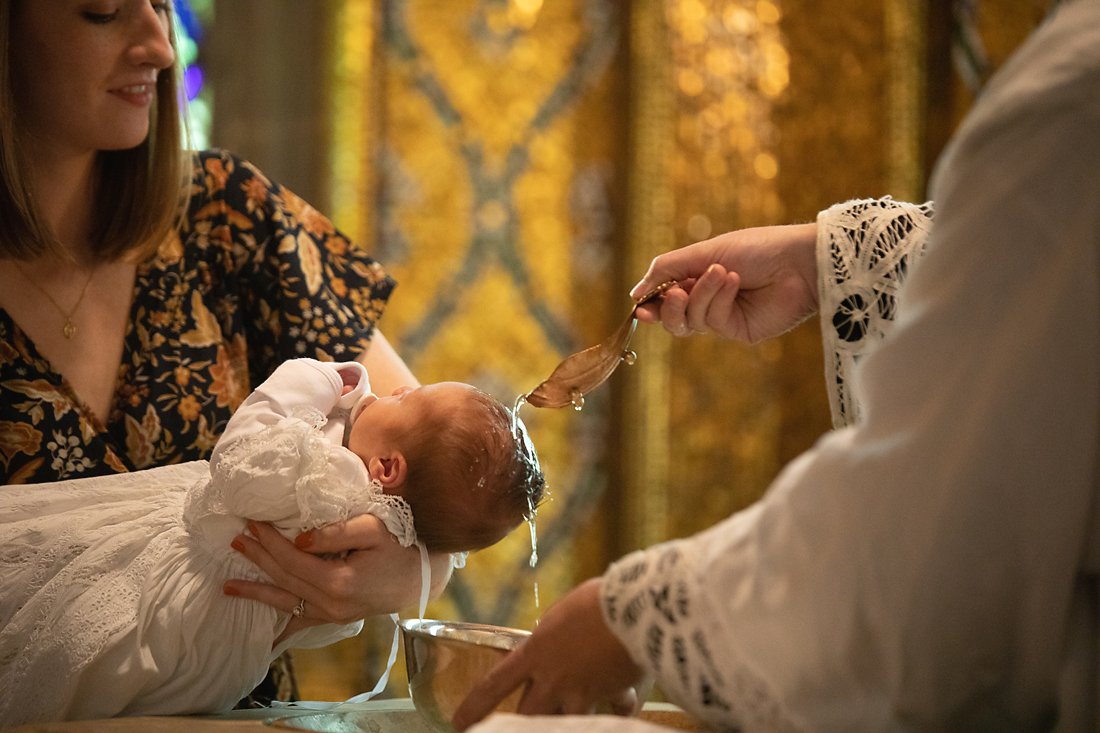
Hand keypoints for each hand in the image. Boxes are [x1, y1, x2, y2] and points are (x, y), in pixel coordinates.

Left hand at [224, 515, 452, 622]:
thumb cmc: (402, 546)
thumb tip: (298, 538)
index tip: (252, 523)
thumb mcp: (373, 529)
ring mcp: (333, 615)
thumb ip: (335, 532)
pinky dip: (283, 629)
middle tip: (237, 539)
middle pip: (285, 579)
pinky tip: (266, 638)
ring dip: (257, 591)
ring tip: (229, 585)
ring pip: (287, 603)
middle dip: (259, 558)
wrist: (423, 576)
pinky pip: (303, 622)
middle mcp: (332, 604)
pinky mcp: (337, 618)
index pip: (293, 559)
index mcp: (339, 581)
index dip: (270, 541)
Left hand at [452, 578, 643, 729]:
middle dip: (521, 724)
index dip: (475, 707)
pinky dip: (618, 705)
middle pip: (528, 715)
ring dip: (568, 719)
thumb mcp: (563, 614)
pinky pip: (613, 710)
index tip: (460, 723)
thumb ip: (552, 636)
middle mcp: (554, 678)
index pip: (495, 684)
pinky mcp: (612, 697)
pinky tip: (624, 699)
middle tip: (515, 726)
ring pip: (565, 723)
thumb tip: (550, 642)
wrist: (636, 608)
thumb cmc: (598, 601)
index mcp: (537, 652)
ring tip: (571, 717)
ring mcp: (582, 692)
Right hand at [631, 222, 818, 343]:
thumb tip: (634, 293)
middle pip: (673, 319)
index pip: (665, 298)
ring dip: (700, 295)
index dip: (651, 304)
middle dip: (670, 308)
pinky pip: (712, 322)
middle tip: (676, 294)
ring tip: (720, 273)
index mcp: (699, 278)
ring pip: (690, 321)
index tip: (639, 305)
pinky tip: (734, 283)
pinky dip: (718, 300)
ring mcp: (724, 318)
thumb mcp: (703, 252)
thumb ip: (667, 269)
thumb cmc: (755, 248)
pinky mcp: (738, 331)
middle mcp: (709, 301)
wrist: (796, 260)